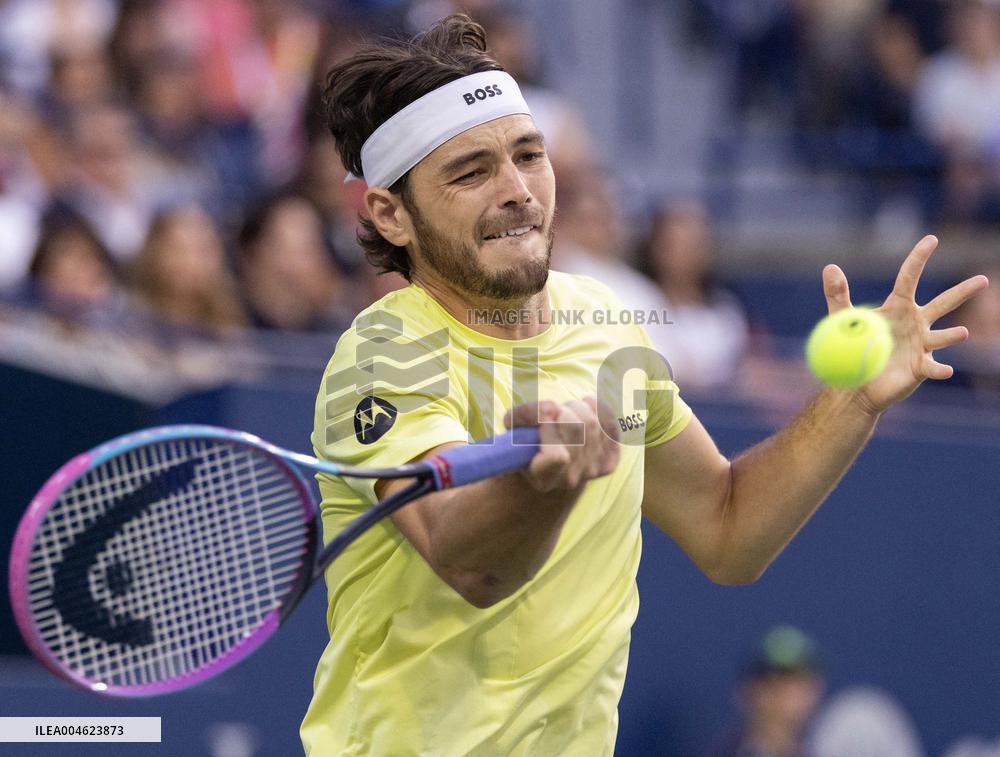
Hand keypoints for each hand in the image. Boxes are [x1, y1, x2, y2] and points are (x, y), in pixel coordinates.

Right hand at [503, 397, 619, 492]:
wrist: (549, 467)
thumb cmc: (527, 445)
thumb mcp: (514, 430)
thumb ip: (523, 416)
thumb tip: (550, 407)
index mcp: (543, 476)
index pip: (558, 456)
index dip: (550, 429)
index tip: (542, 420)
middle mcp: (569, 479)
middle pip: (576, 430)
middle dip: (562, 411)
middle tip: (552, 412)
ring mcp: (591, 471)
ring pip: (592, 423)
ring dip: (577, 407)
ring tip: (565, 413)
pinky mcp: (608, 462)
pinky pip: (610, 425)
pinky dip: (598, 409)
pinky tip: (586, 407)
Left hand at [821, 235, 988, 414]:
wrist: (856, 381)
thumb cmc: (852, 344)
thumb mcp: (841, 318)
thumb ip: (837, 294)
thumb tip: (830, 266)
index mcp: (898, 306)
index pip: (910, 277)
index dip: (919, 258)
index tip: (932, 239)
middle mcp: (917, 322)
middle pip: (943, 303)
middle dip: (963, 292)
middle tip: (983, 280)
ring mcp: (923, 344)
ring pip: (943, 336)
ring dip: (952, 334)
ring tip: (962, 332)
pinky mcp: (921, 367)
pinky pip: (933, 367)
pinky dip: (939, 368)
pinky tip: (945, 370)